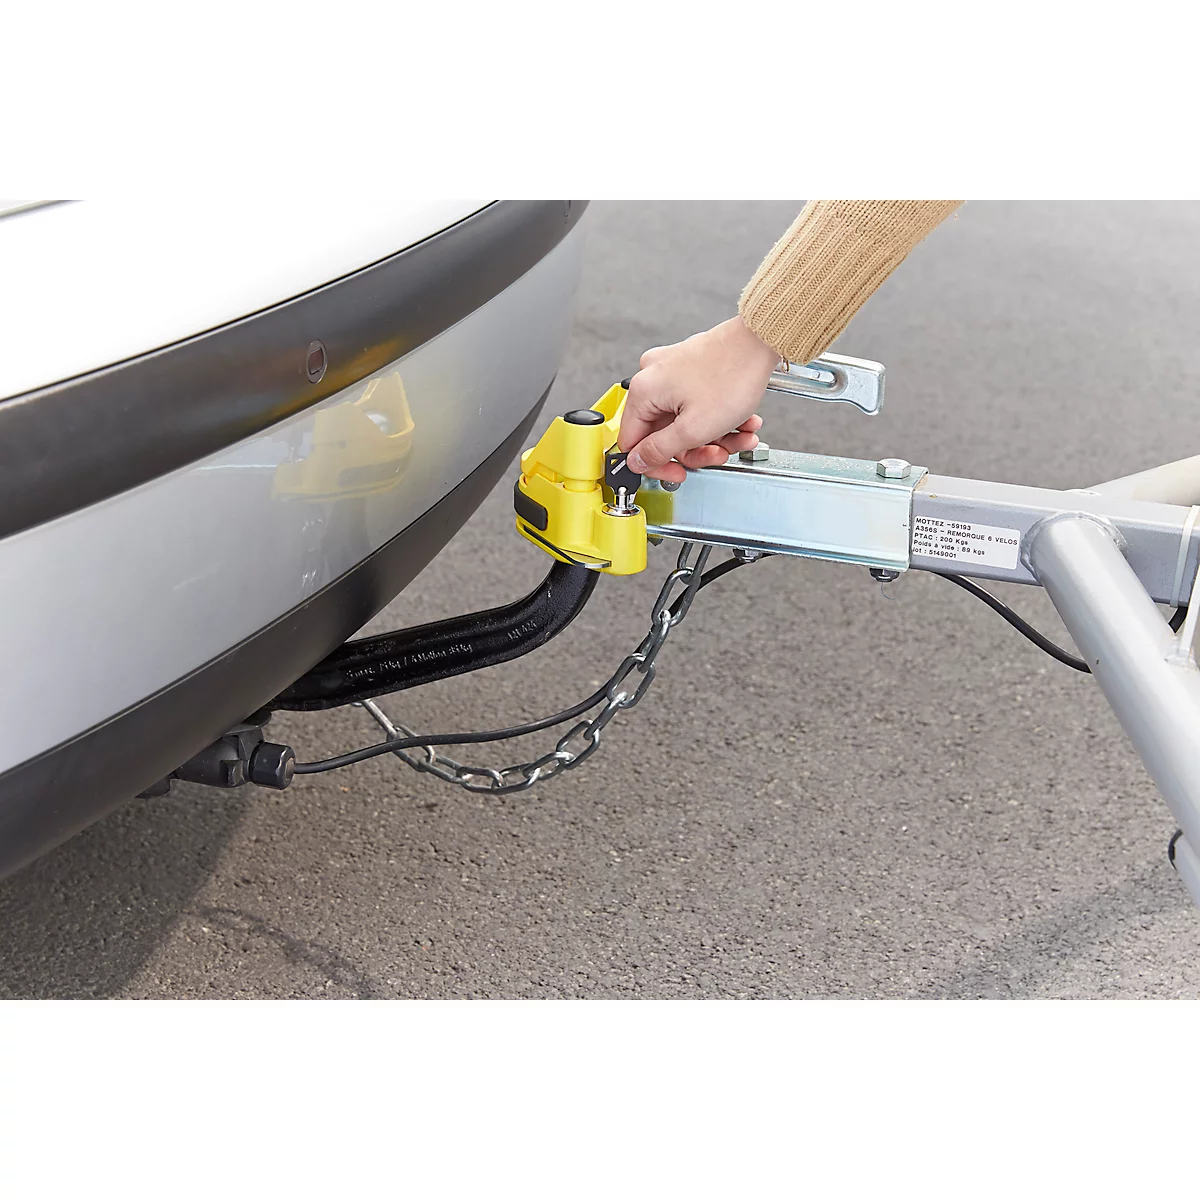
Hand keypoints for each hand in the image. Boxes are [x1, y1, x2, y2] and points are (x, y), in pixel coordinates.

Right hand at [618, 316, 779, 483]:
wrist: (762, 340)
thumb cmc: (733, 374)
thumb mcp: (693, 429)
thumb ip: (660, 450)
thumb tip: (636, 462)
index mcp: (644, 391)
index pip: (633, 442)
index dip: (655, 463)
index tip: (675, 472)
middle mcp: (653, 378)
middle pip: (664, 433)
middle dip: (696, 449)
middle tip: (717, 453)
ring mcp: (672, 371)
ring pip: (685, 422)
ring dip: (714, 436)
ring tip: (740, 436)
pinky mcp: (691, 369)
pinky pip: (697, 406)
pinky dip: (719, 419)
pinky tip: (741, 422)